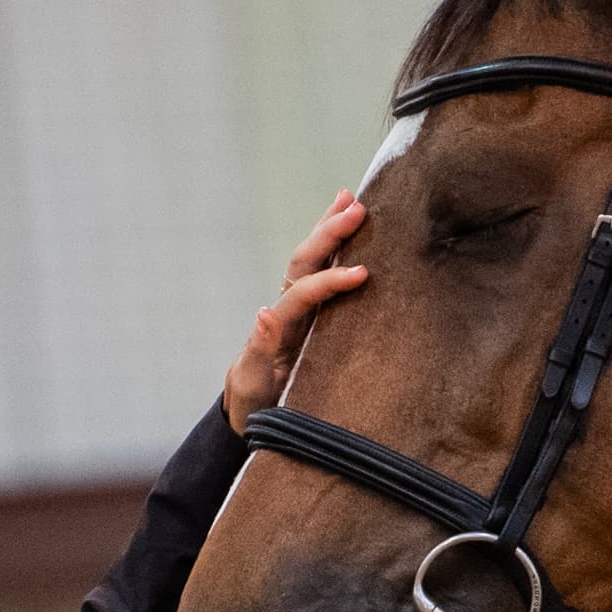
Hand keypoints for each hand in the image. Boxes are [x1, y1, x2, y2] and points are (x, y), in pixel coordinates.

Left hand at [224, 191, 369, 434]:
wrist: (249, 412)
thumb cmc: (253, 401)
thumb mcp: (252, 381)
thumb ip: (258, 350)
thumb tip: (262, 312)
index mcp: (280, 325)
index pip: (303, 293)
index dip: (329, 282)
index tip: (362, 274)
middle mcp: (290, 310)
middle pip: (306, 262)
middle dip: (329, 234)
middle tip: (356, 207)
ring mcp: (301, 310)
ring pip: (313, 261)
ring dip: (330, 230)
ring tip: (349, 199)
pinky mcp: (314, 317)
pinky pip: (324, 275)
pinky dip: (337, 249)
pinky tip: (353, 230)